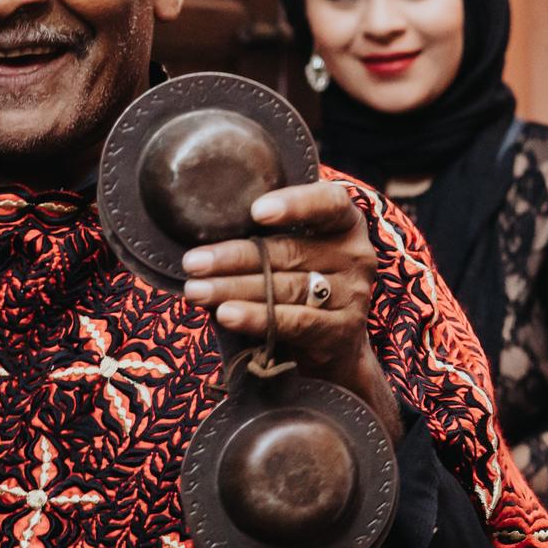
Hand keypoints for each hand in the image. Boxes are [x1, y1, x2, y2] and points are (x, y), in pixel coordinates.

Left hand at [181, 180, 402, 437]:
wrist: (336, 344)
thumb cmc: (302, 283)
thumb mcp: (297, 251)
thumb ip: (269, 236)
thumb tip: (203, 229)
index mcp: (344, 225)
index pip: (329, 203)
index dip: (296, 204)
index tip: (256, 212)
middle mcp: (354, 256)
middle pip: (291, 252)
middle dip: (236, 257)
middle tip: (193, 263)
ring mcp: (352, 295)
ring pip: (287, 288)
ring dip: (235, 289)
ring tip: (196, 290)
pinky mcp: (341, 330)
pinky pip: (295, 321)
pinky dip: (258, 317)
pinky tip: (227, 314)